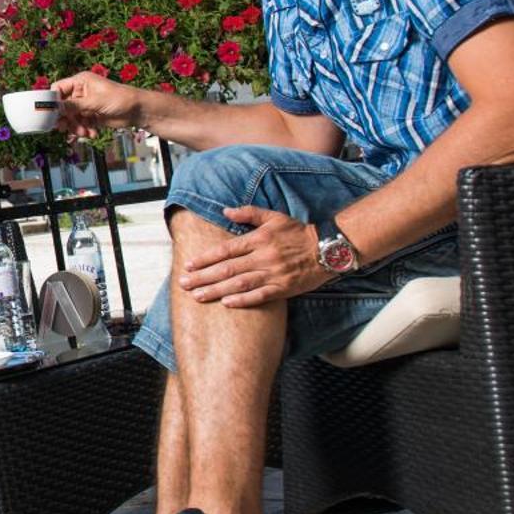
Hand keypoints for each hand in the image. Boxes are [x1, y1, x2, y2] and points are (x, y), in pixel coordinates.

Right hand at [51, 71, 148, 141]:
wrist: (138, 110)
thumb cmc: (119, 99)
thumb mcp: (95, 101)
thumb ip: (74, 105)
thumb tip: (55, 108)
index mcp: (80, 82)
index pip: (58, 89)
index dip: (52, 101)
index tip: (50, 114)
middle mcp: (81, 92)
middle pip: (62, 106)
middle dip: (65, 118)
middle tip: (64, 128)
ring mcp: (86, 105)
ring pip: (71, 118)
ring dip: (75, 127)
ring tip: (83, 133)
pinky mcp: (91, 116)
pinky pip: (80, 124)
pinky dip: (83, 130)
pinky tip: (92, 134)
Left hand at [179, 206, 330, 307]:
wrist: (329, 249)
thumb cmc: (299, 232)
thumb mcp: (274, 217)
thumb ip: (249, 213)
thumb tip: (225, 210)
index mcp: (259, 239)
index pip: (226, 250)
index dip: (205, 258)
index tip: (189, 265)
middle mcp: (263, 257)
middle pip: (227, 269)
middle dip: (203, 277)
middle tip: (184, 283)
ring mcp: (273, 274)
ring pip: (239, 284)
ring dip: (216, 291)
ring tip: (198, 296)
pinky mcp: (284, 288)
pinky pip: (260, 296)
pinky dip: (243, 300)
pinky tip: (226, 304)